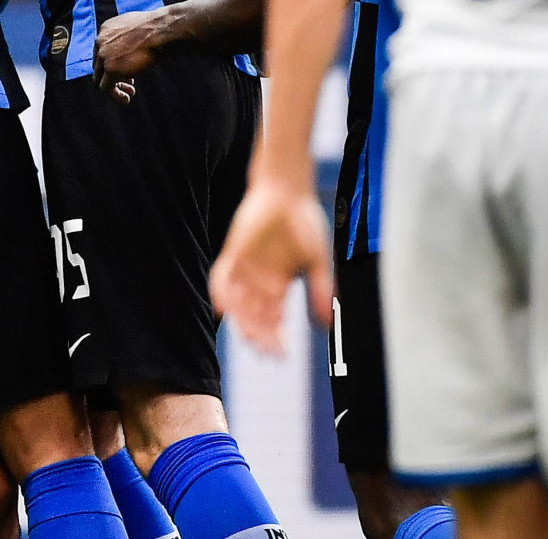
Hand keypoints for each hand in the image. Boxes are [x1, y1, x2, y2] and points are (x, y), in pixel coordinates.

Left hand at [93, 10, 168, 104]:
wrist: (162, 30)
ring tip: (130, 93)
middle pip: (100, 65)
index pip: (102, 51)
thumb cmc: (159, 29)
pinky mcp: (110, 69)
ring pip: (101, 78)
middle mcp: (100, 41)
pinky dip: (116, 95)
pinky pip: (106, 88)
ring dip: (115, 87)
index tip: (127, 70)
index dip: (113, 63)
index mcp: (106, 29)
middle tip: (130, 83)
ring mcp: (103, 56)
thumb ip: (129, 38)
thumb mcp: (138, 29)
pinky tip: (127, 98)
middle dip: (113, 75)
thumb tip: (134, 49)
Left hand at [209, 176, 332, 355]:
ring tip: (249, 337)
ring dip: (242, 321)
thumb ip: (320, 289)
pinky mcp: (234, 251)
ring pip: (239, 302)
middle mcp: (260, 281)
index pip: (274, 319)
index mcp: (279, 286)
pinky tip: (222, 307)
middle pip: (255, 316)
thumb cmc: (305, 223)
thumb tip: (327, 323)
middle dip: (260, 335)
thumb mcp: (317, 260)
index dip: (276, 338)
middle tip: (265, 352)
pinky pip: (222, 276)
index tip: (282, 356)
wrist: (288, 191)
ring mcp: (245, 267)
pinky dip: (220, 291)